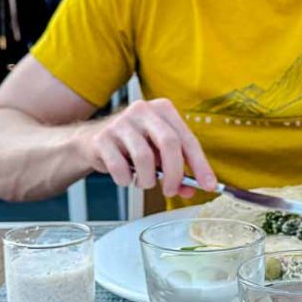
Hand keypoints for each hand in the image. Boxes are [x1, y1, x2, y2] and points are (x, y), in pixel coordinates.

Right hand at [86, 99, 216, 196]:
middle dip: (174, 174)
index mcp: (163, 110)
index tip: (209, 185)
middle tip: (171, 191)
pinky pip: (120, 168)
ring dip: (147, 180)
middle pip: (169, 143)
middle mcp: (143, 110)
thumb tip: (191, 189)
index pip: (187, 139)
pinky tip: (126, 178)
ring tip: (144, 182)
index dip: (200, 165)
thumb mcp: (158, 154)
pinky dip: (126, 180)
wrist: (92, 141)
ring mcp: (121, 122)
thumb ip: (176, 169)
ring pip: (144, 158)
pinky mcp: (102, 138)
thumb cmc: (132, 146)